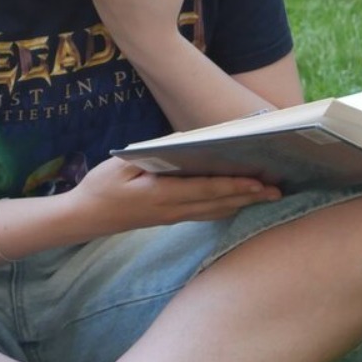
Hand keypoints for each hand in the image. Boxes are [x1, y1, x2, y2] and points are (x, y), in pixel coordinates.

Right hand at [73, 155, 279, 234]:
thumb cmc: (101, 187)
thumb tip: (183, 141)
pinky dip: (226, 209)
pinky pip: (204, 215)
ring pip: (215, 212)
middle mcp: (172, 210)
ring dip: (242, 204)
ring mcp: (172, 218)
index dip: (234, 187)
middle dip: (249, 198)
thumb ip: (152, 154)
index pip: (205, 190)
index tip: (258, 183)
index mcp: (161, 195)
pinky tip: (239, 204)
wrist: (84, 218)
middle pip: (218, 204)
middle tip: (278, 191)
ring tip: (268, 197)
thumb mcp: (121, 165)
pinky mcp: (170, 219)